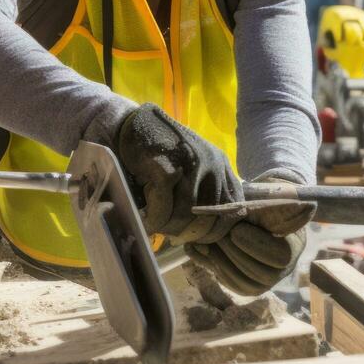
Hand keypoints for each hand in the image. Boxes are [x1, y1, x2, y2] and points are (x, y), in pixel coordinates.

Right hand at [115, 104, 241, 244]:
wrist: (129, 126)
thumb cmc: (160, 152)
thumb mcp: (192, 167)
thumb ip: (204, 192)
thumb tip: (205, 233)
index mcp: (221, 164)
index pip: (233, 207)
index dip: (217, 229)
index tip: (200, 238)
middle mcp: (211, 164)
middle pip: (210, 217)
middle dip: (191, 233)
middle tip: (173, 234)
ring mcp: (190, 165)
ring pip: (186, 215)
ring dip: (169, 228)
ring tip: (157, 225)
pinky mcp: (165, 169)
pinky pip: (163, 210)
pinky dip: (154, 220)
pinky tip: (147, 219)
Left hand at [186, 192, 315, 295]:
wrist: (260, 221)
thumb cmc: (265, 208)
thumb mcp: (267, 203)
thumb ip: (262, 206)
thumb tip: (247, 210)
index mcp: (293, 247)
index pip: (277, 255)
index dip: (254, 244)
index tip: (235, 229)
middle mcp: (283, 270)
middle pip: (258, 272)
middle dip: (233, 252)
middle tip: (216, 234)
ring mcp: (265, 282)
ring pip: (242, 281)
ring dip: (221, 261)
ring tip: (205, 242)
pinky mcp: (247, 287)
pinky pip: (230, 284)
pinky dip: (212, 267)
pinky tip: (200, 250)